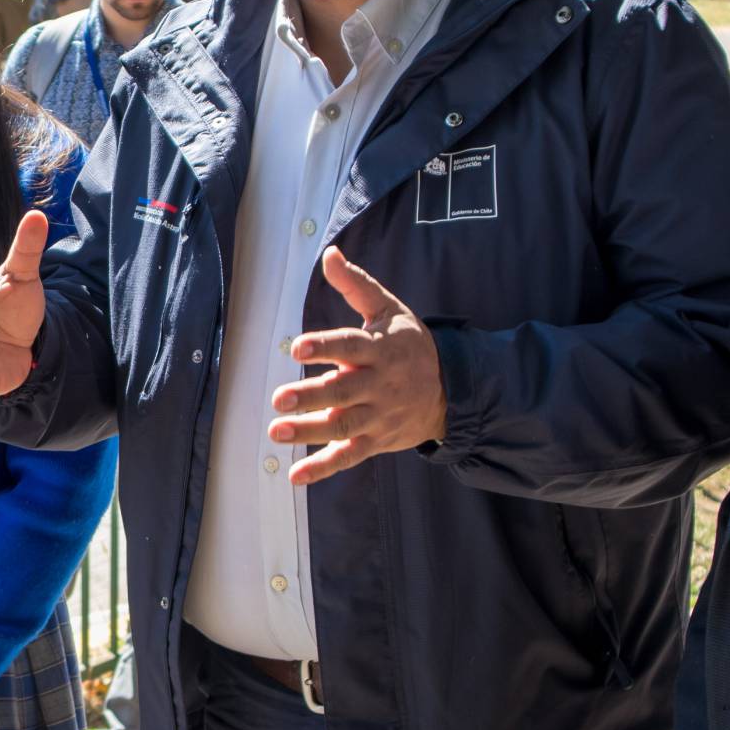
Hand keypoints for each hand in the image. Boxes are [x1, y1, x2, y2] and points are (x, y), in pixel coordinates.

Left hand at [268, 245, 447, 485]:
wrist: (452, 390)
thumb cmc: (408, 344)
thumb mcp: (388, 309)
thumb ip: (356, 285)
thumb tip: (329, 254)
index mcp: (380, 349)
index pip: (350, 347)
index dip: (325, 347)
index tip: (297, 347)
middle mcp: (380, 385)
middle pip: (343, 392)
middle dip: (311, 397)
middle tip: (279, 399)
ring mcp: (379, 416)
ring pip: (344, 426)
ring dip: (310, 432)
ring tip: (277, 431)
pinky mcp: (376, 440)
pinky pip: (349, 456)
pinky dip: (323, 468)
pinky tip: (296, 475)